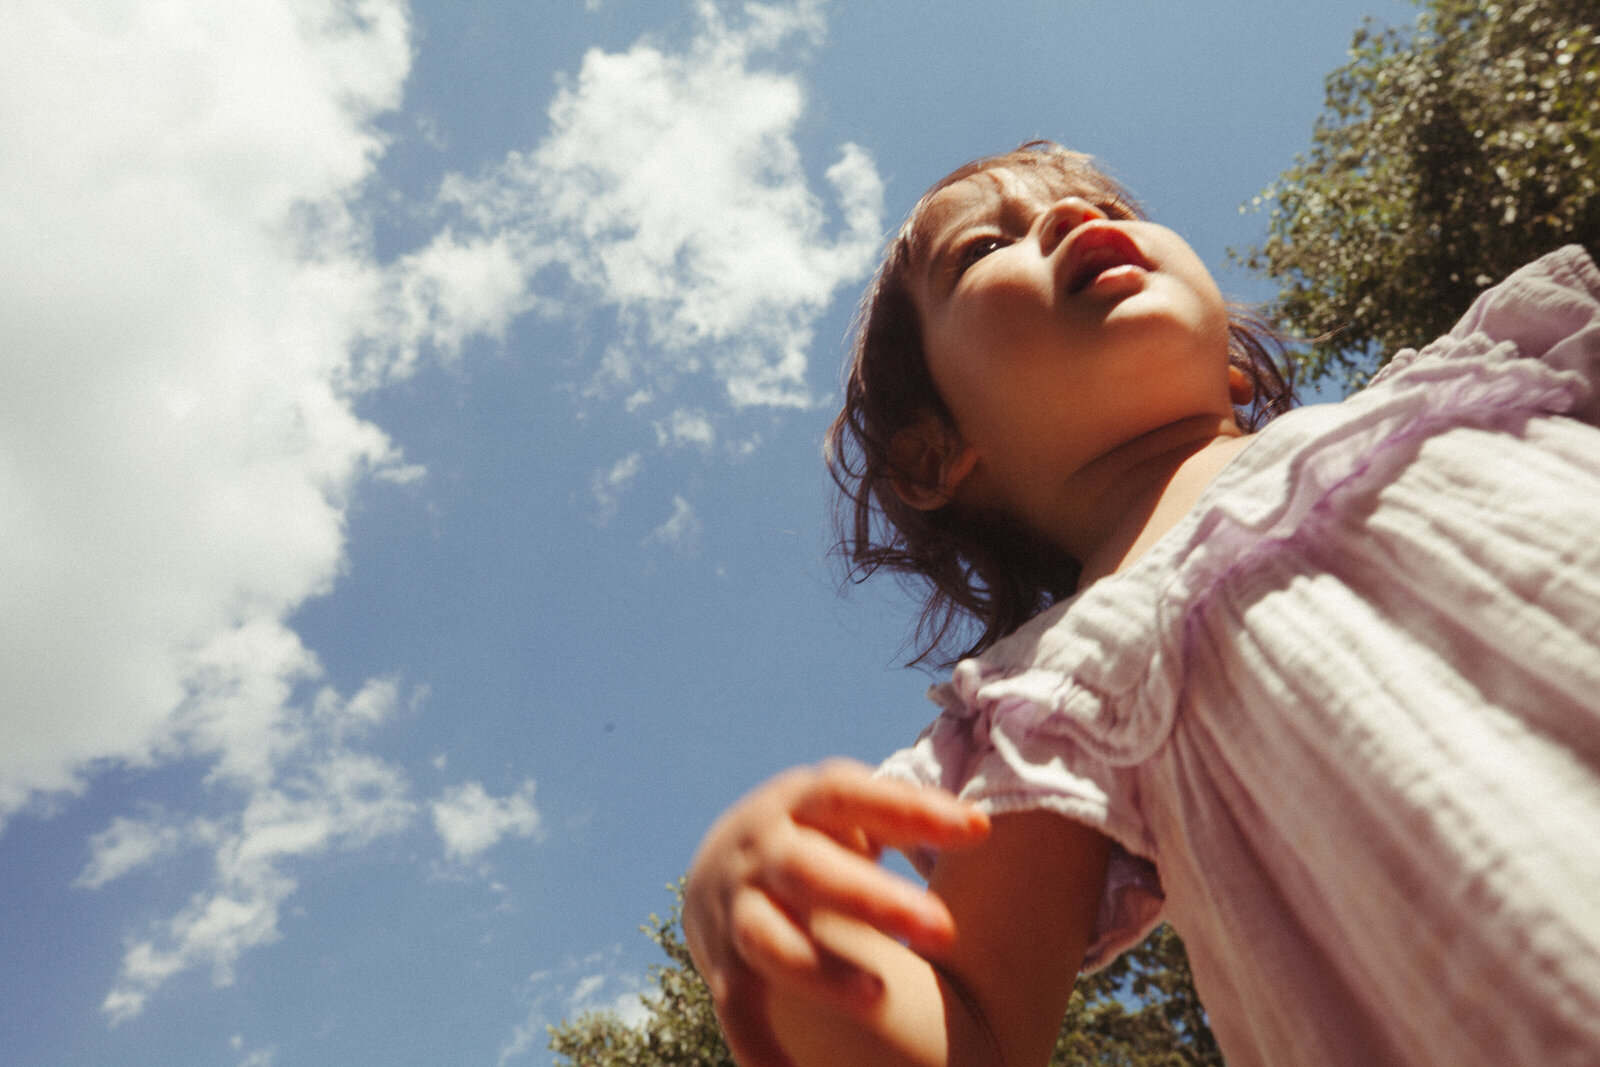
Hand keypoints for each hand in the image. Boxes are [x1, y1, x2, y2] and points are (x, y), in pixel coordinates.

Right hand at [684, 759, 989, 1066]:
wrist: (719, 868)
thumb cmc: (817, 836)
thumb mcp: (848, 812)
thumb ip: (901, 815)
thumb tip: (978, 828)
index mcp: (799, 803)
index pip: (850, 795)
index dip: (911, 809)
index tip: (980, 830)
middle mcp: (760, 852)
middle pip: (808, 870)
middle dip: (873, 901)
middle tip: (946, 932)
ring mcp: (736, 909)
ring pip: (767, 940)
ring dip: (821, 971)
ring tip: (881, 998)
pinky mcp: (723, 967)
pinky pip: (739, 1012)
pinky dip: (763, 1049)